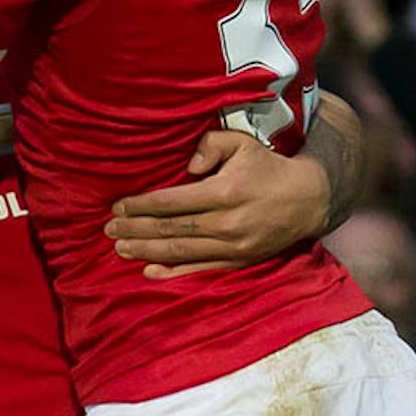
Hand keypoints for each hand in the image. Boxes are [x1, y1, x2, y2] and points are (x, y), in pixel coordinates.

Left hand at [105, 130, 329, 278]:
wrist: (308, 199)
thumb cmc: (267, 166)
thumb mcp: (241, 143)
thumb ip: (210, 146)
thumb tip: (186, 167)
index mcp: (224, 193)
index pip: (172, 202)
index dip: (141, 206)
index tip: (117, 207)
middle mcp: (227, 224)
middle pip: (171, 230)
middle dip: (136, 230)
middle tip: (108, 230)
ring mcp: (234, 247)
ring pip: (181, 252)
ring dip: (147, 252)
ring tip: (119, 248)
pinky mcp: (239, 261)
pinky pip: (201, 269)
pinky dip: (173, 272)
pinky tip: (149, 271)